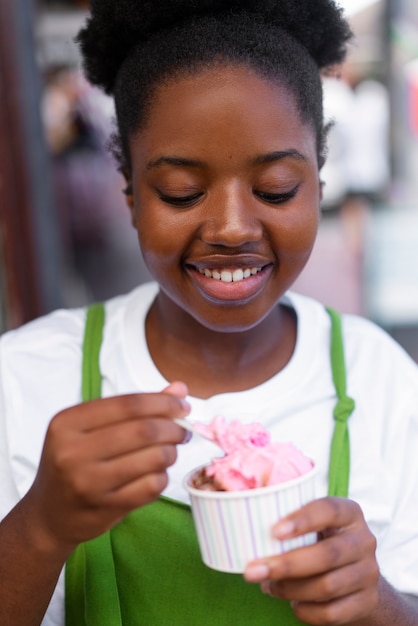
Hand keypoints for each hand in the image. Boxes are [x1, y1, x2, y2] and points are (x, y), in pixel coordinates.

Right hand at [23, 383, 190, 551]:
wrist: (49, 514)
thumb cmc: (74, 462)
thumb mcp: (91, 428)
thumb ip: (134, 408)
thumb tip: (179, 389)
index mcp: (67, 423)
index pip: (128, 404)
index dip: (163, 402)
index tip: (183, 405)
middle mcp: (72, 451)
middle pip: (144, 430)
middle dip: (173, 427)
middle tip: (183, 430)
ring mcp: (88, 482)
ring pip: (153, 458)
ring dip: (171, 452)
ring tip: (169, 451)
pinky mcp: (105, 508)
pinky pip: (152, 486)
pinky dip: (163, 476)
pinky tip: (157, 473)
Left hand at [244, 497, 379, 624]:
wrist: (357, 575)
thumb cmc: (321, 541)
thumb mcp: (314, 523)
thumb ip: (290, 518)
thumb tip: (244, 520)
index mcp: (349, 513)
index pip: (329, 510)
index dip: (302, 520)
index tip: (274, 532)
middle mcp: (363, 540)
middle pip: (326, 555)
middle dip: (285, 565)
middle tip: (252, 570)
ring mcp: (368, 573)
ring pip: (326, 586)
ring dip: (290, 589)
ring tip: (268, 586)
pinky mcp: (366, 601)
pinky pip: (331, 613)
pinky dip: (306, 611)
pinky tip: (292, 603)